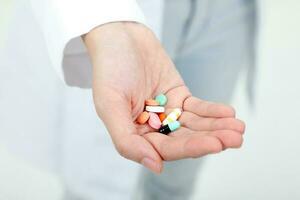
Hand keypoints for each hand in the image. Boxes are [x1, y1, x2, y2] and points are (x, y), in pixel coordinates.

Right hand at [83, 22, 244, 172]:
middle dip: (210, 139)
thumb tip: (154, 165)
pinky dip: (212, 111)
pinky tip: (227, 113)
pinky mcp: (179, 96)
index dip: (189, 148)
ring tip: (238, 128)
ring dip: (216, 127)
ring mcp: (167, 112)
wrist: (121, 37)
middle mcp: (152, 127)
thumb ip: (126, 139)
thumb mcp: (110, 105)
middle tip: (234, 139)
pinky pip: (197, 108)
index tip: (214, 144)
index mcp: (134, 134)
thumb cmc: (110, 69)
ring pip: (194, 125)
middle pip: (184, 139)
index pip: (165, 148)